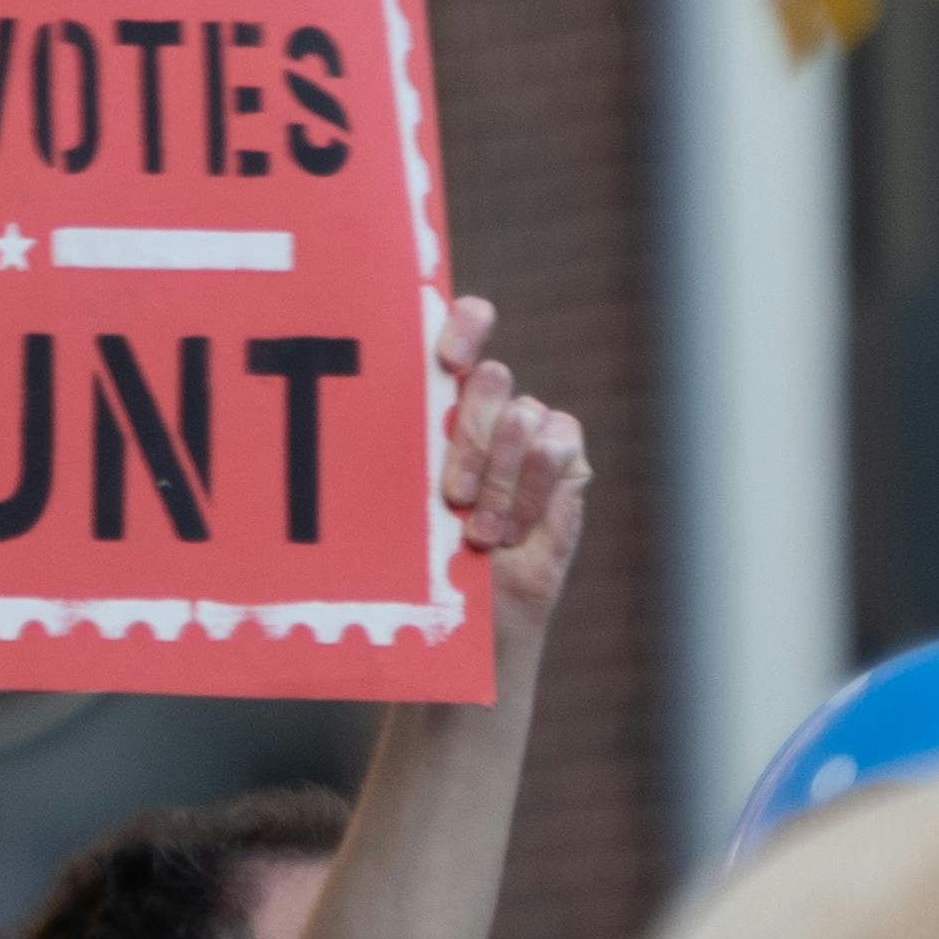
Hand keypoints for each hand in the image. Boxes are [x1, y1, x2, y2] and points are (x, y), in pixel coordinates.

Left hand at [434, 298, 593, 653]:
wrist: (473, 612)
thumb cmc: (422, 552)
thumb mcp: (401, 495)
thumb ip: (405, 445)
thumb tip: (371, 398)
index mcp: (442, 396)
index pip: (464, 327)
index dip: (465, 325)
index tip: (446, 359)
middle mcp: (490, 404)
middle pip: (490, 377)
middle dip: (469, 440)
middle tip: (453, 498)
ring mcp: (531, 428)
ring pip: (522, 417)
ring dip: (499, 483)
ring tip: (479, 534)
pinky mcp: (567, 459)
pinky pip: (556, 446)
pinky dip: (530, 494)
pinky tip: (513, 533)